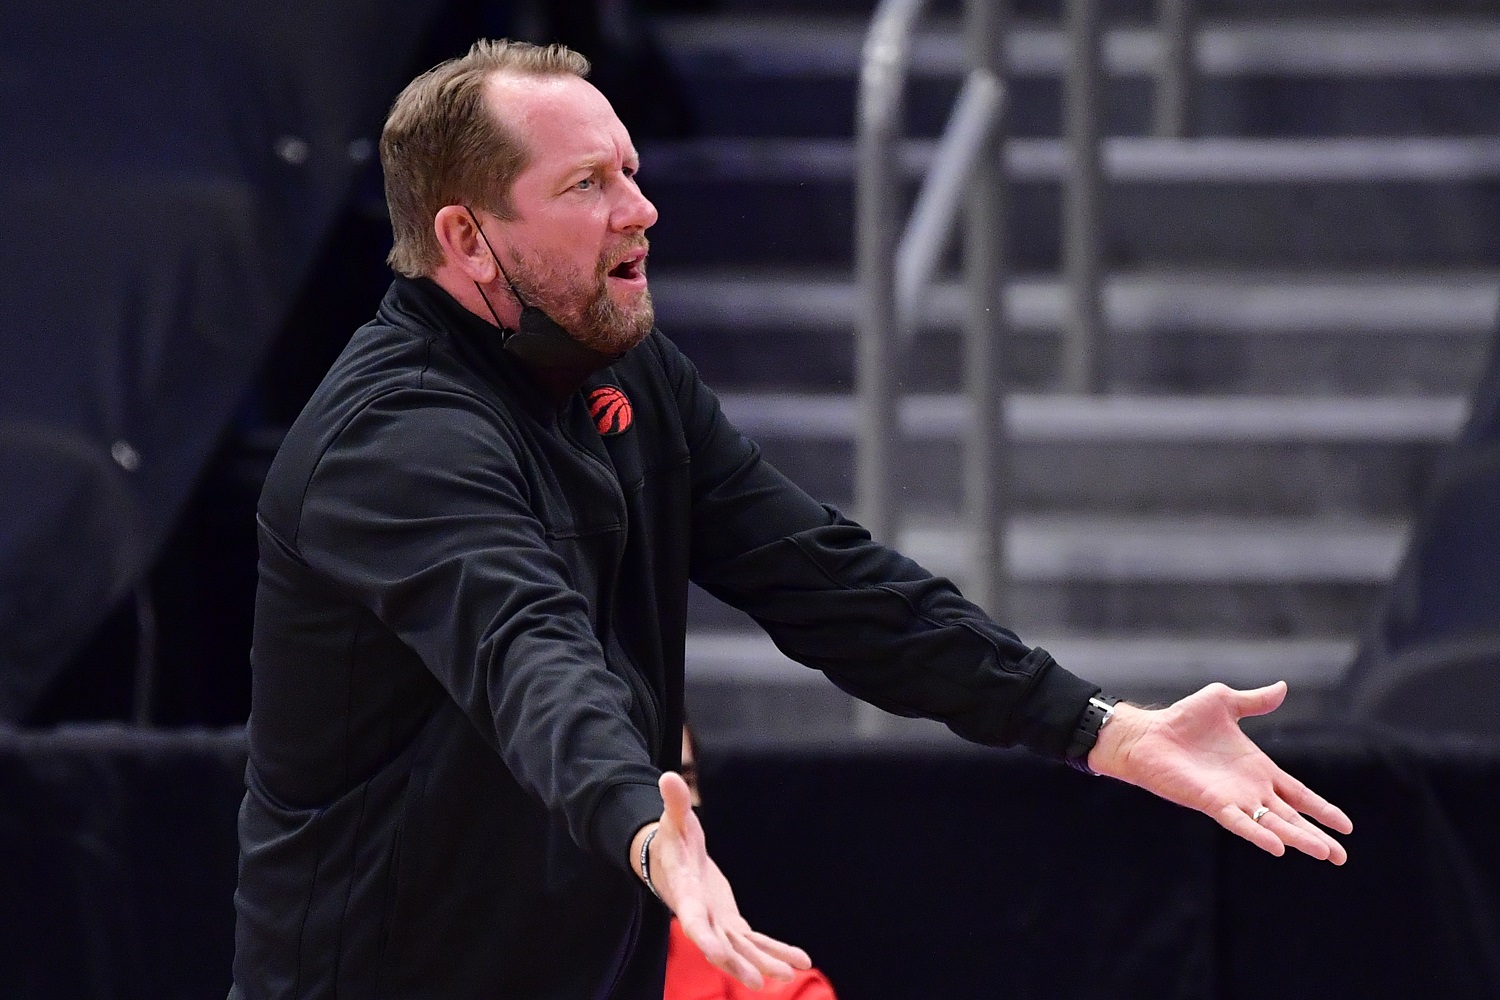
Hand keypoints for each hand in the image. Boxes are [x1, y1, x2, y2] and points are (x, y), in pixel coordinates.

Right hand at [631, 772, 811, 989]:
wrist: (668, 861)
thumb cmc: (671, 838)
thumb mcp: (674, 820)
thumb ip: (675, 803)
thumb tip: (669, 775)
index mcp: (684, 892)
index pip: (691, 917)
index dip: (701, 935)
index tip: (711, 951)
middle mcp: (699, 915)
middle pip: (718, 945)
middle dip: (738, 962)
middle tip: (760, 979)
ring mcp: (715, 922)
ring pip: (739, 949)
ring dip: (762, 962)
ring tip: (787, 976)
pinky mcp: (730, 922)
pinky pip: (753, 942)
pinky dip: (774, 951)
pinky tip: (800, 963)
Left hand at [1089, 681, 1353, 863]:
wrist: (1148, 734)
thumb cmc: (1182, 720)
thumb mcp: (1224, 702)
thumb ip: (1255, 700)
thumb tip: (1283, 687)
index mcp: (1259, 769)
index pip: (1298, 794)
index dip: (1321, 809)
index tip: (1347, 826)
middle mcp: (1250, 789)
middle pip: (1292, 817)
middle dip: (1317, 835)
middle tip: (1341, 857)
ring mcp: (1233, 799)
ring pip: (1273, 824)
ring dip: (1298, 838)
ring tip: (1325, 854)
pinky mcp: (1212, 803)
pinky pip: (1240, 822)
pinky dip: (1258, 834)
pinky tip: (1278, 847)